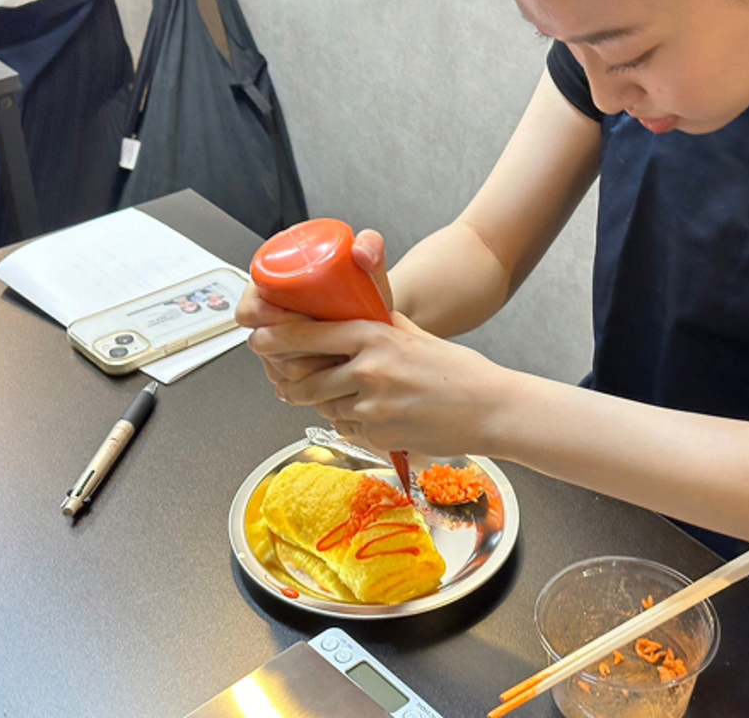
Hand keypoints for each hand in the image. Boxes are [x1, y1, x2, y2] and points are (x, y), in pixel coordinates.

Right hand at [236, 228, 393, 383]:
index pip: (250, 310)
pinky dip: (311, 384)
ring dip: (306, 366)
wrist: (376, 318)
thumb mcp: (368, 263)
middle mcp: (270, 320)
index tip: (302, 318)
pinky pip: (291, 386)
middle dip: (294, 347)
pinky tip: (331, 373)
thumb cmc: (364, 290)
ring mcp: (279, 348)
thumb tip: (360, 252)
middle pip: (262, 343)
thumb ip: (371, 244)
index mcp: (270, 288)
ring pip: (277, 368)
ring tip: (335, 354)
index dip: (270, 319)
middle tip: (327, 340)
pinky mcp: (293, 370)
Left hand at [251, 312, 514, 456]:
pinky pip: (347, 428)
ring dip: (323, 402)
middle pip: (305, 378)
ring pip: (324, 405)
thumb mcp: (413, 334)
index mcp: (373, 337)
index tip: (259, 338)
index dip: (276, 338)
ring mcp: (371, 405)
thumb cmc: (457, 371)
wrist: (488, 408)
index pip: (308, 335)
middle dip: (290, 382)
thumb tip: (346, 313)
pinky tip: (368, 414)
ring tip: (336, 396)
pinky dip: (350, 422)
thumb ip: (377, 325)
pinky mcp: (377, 434)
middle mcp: (367, 370)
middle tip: (284, 380)